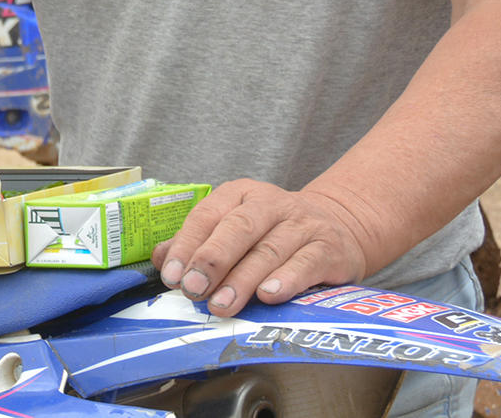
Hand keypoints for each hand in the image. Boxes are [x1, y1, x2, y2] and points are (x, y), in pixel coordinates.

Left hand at [151, 180, 372, 317]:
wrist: (339, 226)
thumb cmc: (273, 233)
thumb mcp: (234, 228)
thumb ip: (197, 243)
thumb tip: (161, 259)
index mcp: (239, 194)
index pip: (207, 215)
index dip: (187, 246)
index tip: (172, 276)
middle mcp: (271, 204)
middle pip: (238, 228)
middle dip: (212, 260)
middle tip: (194, 289)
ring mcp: (302, 224)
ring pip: (269, 249)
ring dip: (243, 279)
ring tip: (222, 304)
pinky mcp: (329, 247)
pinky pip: (306, 262)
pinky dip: (287, 279)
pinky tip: (269, 295)